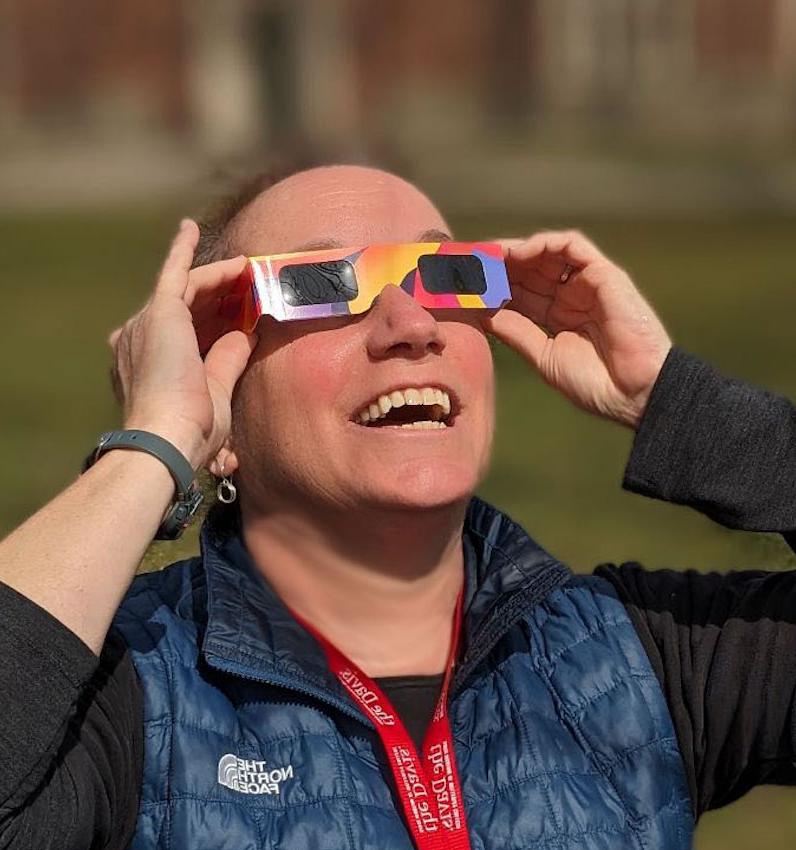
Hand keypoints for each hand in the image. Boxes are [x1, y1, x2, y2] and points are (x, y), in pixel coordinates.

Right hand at [108, 220, 256, 467]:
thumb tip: (245, 333)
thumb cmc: (191, 429)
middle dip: (219, 295)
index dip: (215, 319)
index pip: (186, 331)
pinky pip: (175, 272)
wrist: (168, 438)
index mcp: (148, 364)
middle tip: (248, 285)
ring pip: (188, 290)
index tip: (239, 313)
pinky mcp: (159, 312)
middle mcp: (138, 339)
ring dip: (218, 279)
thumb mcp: (216, 390)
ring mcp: (145, 324)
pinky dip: (184, 250)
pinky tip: (191, 228)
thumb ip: (227, 358)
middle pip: (186, 306)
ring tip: (246, 269)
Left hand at [483, 230, 671, 428]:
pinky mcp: (605, 275)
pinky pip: (573, 246)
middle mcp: (571, 296)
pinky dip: (544, 243)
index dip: (489, 286)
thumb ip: (515, 331)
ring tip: (488, 256)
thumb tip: (482, 313)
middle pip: (527, 270)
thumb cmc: (594, 384)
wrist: (634, 394)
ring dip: (515, 250)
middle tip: (465, 262)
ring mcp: (587, 284)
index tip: (460, 283)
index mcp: (556, 317)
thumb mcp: (544, 356)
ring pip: (546, 253)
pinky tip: (519, 253)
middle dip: (496, 264)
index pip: (518, 292)